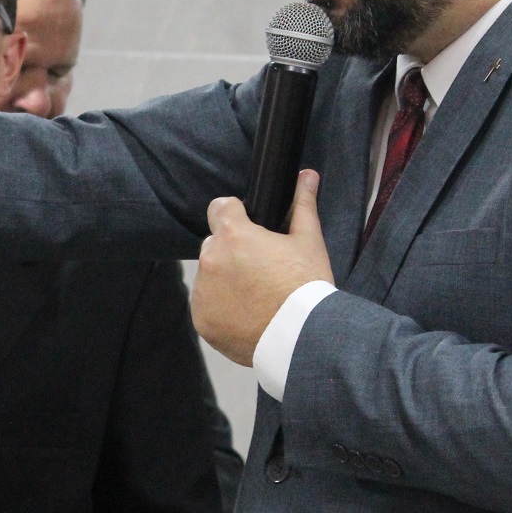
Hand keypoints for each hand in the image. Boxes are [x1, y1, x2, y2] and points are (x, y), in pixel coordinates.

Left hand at [192, 170, 332, 366]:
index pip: (219, 208)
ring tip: (255, 295)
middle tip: (260, 269)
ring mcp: (203, 292)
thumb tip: (306, 175)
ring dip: (225, 280)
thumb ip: (303, 205)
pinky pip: (206, 306)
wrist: (302, 337)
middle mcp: (211, 260)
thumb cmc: (306, 287)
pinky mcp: (202, 321)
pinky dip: (221, 308)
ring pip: (209, 276)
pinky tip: (246, 314)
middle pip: (214, 244)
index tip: (248, 227)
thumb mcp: (309, 242)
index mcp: (234, 235)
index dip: (234, 214)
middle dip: (232, 251)